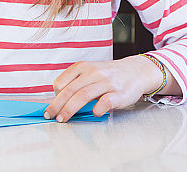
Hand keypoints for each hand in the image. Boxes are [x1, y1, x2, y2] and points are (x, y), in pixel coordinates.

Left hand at [44, 55, 162, 121]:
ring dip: (70, 109)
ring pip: (83, 96)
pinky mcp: (119, 93)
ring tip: (63, 119)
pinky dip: (97, 109)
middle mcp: (94, 73)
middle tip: (50, 116)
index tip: (52, 106)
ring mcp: (106, 82)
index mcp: (84, 67)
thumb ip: (77, 82)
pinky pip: (104, 101)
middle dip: (57, 105)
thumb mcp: (91, 71)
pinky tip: (94, 113)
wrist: (136, 71)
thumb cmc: (110, 75)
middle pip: (70, 90)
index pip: (62, 81)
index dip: (54, 96)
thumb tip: (59, 101)